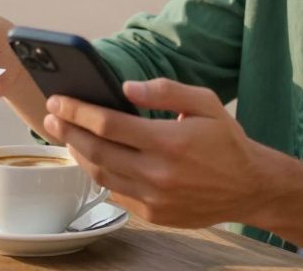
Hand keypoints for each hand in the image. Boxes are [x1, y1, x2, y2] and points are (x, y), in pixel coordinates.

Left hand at [42, 78, 272, 227]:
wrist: (251, 188)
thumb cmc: (227, 142)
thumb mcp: (205, 103)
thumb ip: (165, 90)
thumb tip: (125, 87)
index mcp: (168, 141)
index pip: (108, 123)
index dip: (77, 110)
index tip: (58, 100)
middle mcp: (158, 173)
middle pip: (96, 151)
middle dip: (67, 131)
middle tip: (51, 117)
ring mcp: (154, 198)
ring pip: (101, 175)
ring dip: (79, 154)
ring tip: (67, 136)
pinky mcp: (154, 215)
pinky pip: (117, 194)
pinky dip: (101, 175)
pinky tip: (95, 159)